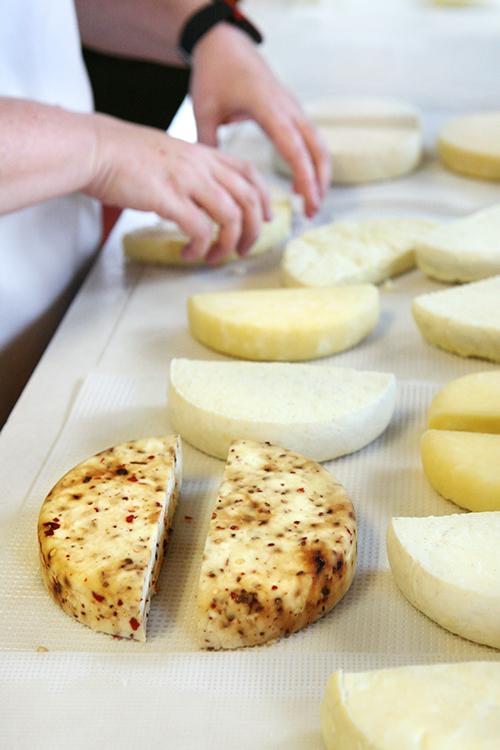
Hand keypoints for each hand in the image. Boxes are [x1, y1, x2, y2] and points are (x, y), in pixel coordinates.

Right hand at [86, 112, 270, 262]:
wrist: (94, 147)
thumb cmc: (123, 154)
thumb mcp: (168, 154)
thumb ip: (189, 171)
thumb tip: (198, 197)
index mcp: (202, 153)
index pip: (249, 173)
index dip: (264, 198)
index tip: (265, 218)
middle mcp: (201, 165)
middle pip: (248, 199)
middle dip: (253, 230)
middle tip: (243, 249)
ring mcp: (187, 180)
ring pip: (231, 216)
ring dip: (228, 243)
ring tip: (216, 257)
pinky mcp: (169, 198)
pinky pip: (200, 229)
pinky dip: (200, 247)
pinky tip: (189, 253)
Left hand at [190, 24, 330, 216]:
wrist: (224, 42)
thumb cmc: (212, 73)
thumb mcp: (202, 109)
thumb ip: (207, 143)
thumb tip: (210, 181)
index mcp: (266, 106)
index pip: (292, 146)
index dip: (303, 175)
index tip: (308, 200)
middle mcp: (287, 106)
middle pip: (316, 148)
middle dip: (320, 181)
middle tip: (312, 213)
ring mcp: (293, 107)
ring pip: (319, 144)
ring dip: (320, 174)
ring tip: (311, 205)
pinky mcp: (292, 110)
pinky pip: (311, 139)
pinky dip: (313, 163)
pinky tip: (304, 185)